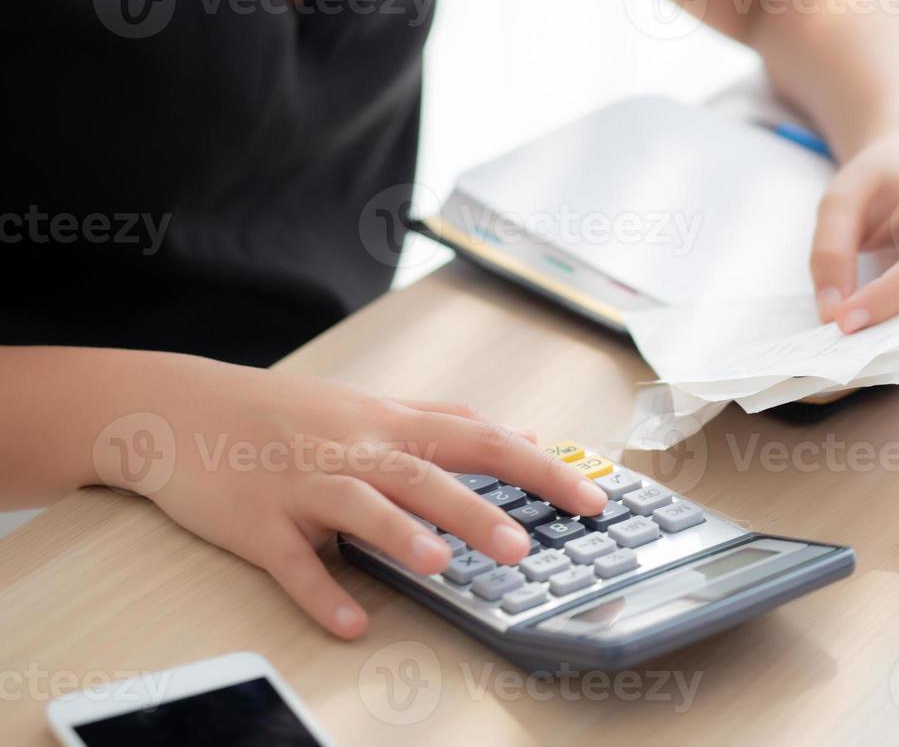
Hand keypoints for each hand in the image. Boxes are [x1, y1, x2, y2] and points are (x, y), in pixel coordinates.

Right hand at [98, 354, 606, 637]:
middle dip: (477, 509)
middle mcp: (353, 449)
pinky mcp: (255, 522)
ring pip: (359, 507)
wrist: (179, 408)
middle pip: (424, 473)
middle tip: (526, 546)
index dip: (539, 467)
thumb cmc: (288, 412)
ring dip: (399, 536)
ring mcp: (302, 484)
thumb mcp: (370, 404)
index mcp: (388, 422)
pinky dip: (321, 592)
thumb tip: (518, 430)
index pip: (480, 438)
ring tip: (441, 567)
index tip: (591, 499)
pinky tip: (351, 622)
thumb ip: (443, 418)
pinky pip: (291, 562)